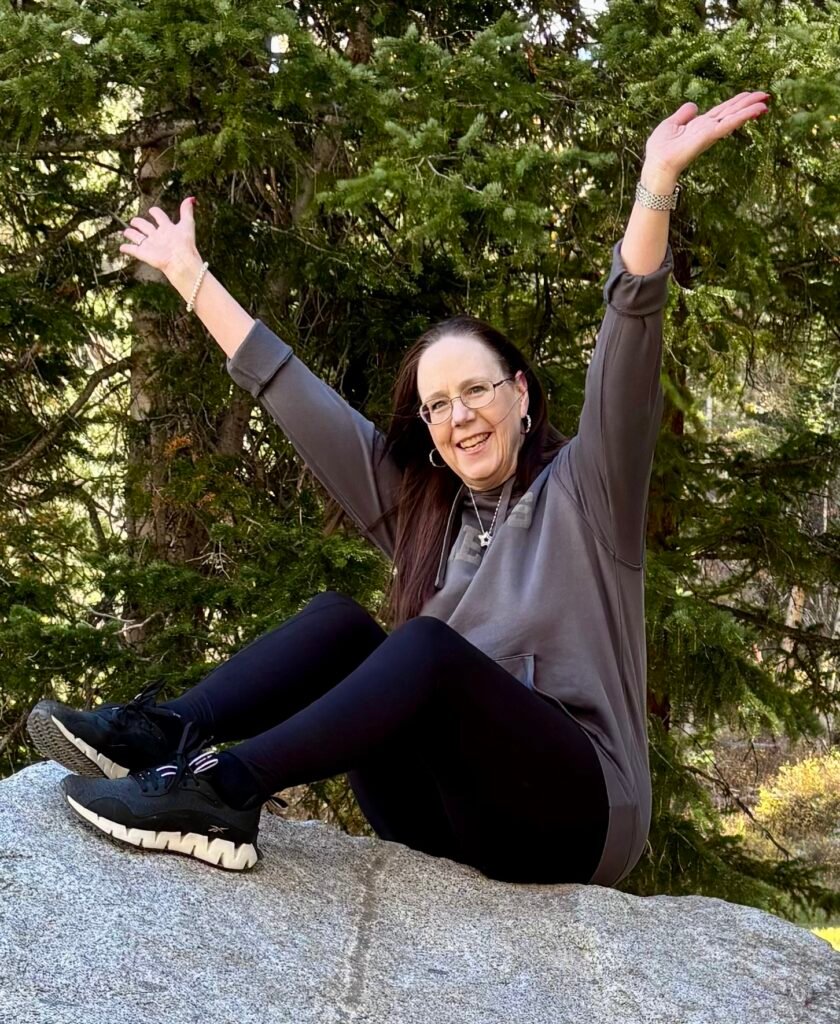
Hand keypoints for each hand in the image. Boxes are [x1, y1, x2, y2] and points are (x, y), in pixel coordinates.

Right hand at [119, 197, 199, 279]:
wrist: (180, 261)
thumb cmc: (185, 244)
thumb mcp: (187, 224)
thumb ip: (187, 211)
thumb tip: (191, 198)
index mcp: (167, 229)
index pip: (160, 217)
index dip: (156, 212)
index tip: (153, 210)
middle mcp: (158, 236)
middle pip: (146, 227)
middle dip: (139, 223)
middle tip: (134, 220)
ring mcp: (150, 245)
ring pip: (138, 237)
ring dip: (131, 234)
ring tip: (125, 232)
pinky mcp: (144, 253)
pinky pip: (133, 250)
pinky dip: (127, 248)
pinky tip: (121, 247)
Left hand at [644, 90, 770, 177]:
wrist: (657, 164)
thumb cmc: (660, 149)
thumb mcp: (670, 124)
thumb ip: (683, 114)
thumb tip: (694, 105)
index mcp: (700, 124)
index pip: (722, 111)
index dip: (735, 103)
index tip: (749, 95)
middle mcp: (708, 128)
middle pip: (732, 112)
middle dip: (748, 103)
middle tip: (766, 95)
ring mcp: (710, 132)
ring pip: (734, 116)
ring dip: (750, 109)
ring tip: (766, 102)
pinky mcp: (710, 136)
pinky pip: (730, 123)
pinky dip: (743, 116)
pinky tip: (756, 110)